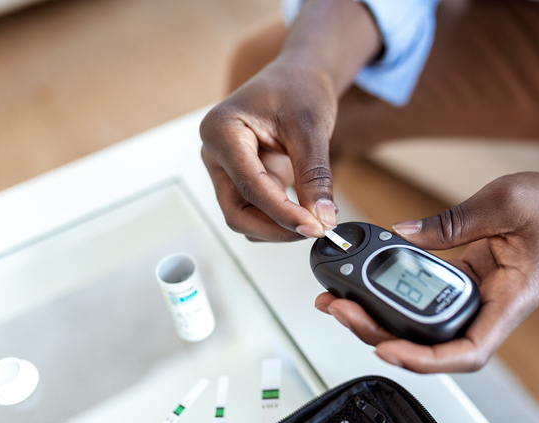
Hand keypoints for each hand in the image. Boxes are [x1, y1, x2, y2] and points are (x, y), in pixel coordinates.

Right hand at [200, 59, 338, 241]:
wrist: (299, 78)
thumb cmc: (298, 89)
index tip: (314, 226)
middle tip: (315, 229)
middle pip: (236, 212)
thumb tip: (322, 217)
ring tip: (315, 218)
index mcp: (221, 131)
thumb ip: (315, 175)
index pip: (249, 185)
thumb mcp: (311, 128)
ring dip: (278, 228)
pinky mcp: (243, 181)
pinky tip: (307, 213)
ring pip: (245, 218)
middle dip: (276, 227)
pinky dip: (281, 221)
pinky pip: (257, 213)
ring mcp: (227, 171)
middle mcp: (216, 154)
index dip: (282, 212)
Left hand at [315, 172, 538, 372]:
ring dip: (380, 319)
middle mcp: (488, 309)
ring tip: (339, 301)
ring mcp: (474, 298)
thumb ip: (452, 222)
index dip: (426, 360)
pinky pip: (423, 297)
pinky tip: (364, 284)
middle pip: (432, 345)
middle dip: (382, 336)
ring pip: (422, 326)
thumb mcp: (505, 203)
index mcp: (509, 302)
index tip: (389, 349)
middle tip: (342, 310)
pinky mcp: (464, 281)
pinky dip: (393, 294)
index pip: (467, 352)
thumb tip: (402, 234)